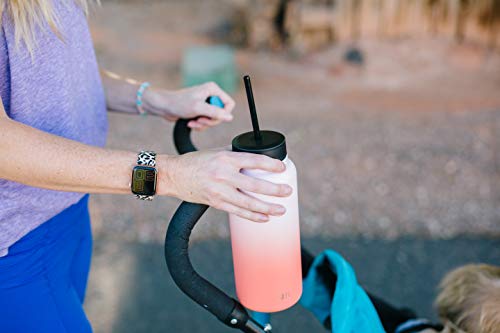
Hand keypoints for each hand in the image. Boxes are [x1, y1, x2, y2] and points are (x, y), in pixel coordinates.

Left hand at [143, 82, 234, 130]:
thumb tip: (230, 117)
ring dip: (203, 124)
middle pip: (221, 113)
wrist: (164, 106)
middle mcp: (211, 94)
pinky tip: (191, 123)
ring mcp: (206, 103)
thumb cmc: (179, 103)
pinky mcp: (200, 110)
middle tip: (200, 121)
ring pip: (213, 119)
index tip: (213, 118)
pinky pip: (206, 121)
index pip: (229, 103)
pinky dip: (199, 125)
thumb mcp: (199, 108)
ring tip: (193, 122)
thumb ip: (215, 112)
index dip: (224, 114)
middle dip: (210, 120)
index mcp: (213, 89)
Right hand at [158, 150, 292, 221]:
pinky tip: (264, 218)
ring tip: (281, 209)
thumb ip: (235, 155)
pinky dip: (252, 215)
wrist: (173, 175)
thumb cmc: (195, 162)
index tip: (282, 168)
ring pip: (248, 202)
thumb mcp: (216, 152)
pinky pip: (237, 211)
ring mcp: (219, 191)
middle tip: (288, 191)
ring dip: (267, 207)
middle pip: (255, 185)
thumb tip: (254, 157)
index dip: (271, 165)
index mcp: (226, 159)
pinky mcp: (215, 203)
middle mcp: (224, 175)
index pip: (254, 161)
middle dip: (275, 190)